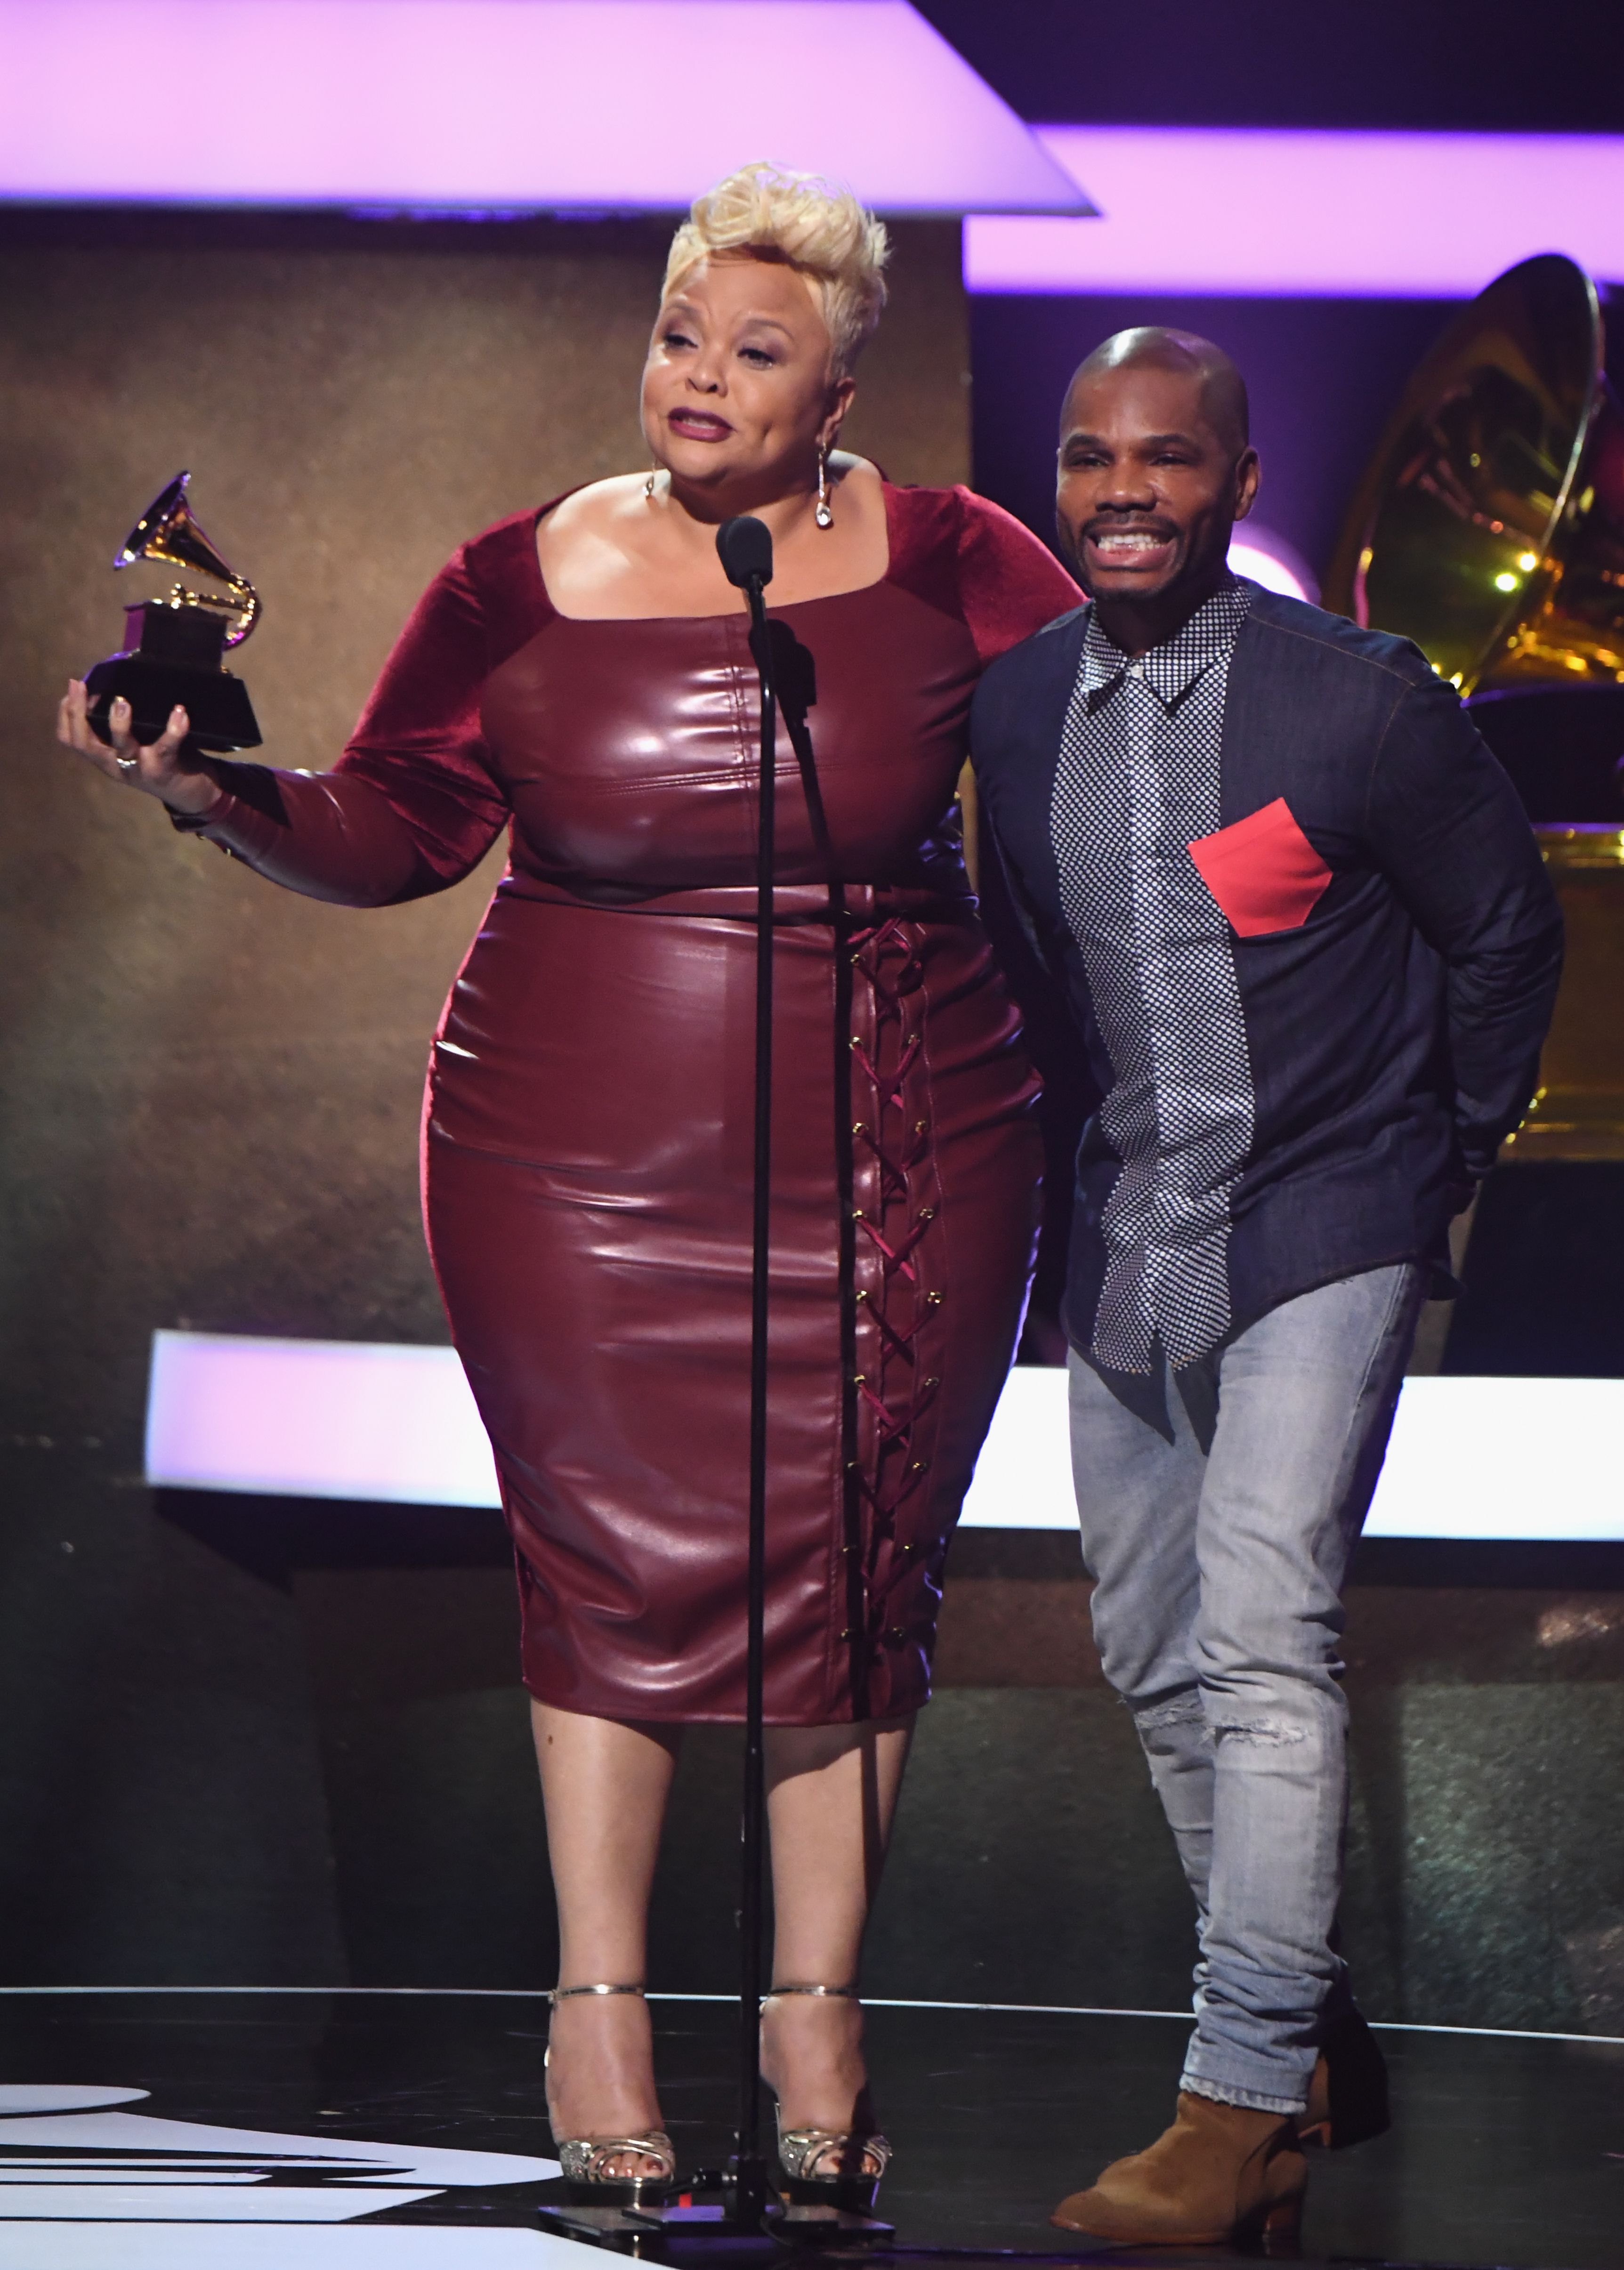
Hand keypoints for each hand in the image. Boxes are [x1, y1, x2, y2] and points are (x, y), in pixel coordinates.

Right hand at [56, 679, 222, 817]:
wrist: (189, 795)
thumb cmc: (160, 760)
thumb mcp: (134, 744)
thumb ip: (121, 724)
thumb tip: (113, 687)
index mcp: (104, 757)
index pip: (71, 740)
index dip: (65, 715)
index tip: (70, 691)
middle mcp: (116, 765)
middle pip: (85, 743)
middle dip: (78, 713)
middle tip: (79, 686)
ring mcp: (139, 769)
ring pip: (122, 746)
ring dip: (119, 723)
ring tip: (121, 701)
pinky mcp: (164, 770)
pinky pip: (167, 748)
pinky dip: (174, 729)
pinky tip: (179, 712)